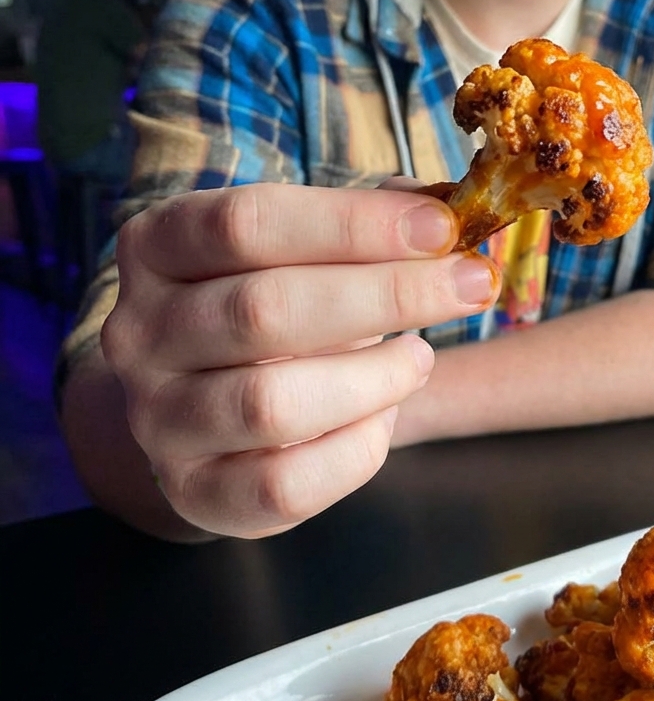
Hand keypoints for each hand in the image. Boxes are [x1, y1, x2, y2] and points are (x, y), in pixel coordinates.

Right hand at [101, 183, 498, 537]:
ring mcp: (158, 420)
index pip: (248, 223)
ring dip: (375, 378)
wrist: (211, 399)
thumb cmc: (276, 304)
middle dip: (388, 295)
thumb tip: (439, 208)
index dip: (354, 224)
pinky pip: (285, 484)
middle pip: (265, 310)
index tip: (441, 228)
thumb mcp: (306, 246)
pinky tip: (383, 416)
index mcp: (158, 246)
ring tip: (418, 358)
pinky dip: (357, 449)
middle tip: (468, 286)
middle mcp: (138, 332)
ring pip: (272, 404)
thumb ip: (369, 221)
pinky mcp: (196, 492)